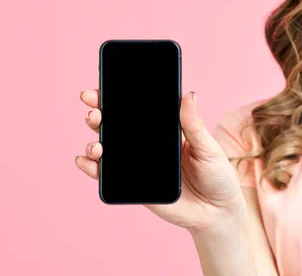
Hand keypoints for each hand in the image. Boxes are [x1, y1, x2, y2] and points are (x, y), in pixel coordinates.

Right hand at [75, 90, 246, 233]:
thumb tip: (188, 94)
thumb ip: (194, 124)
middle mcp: (148, 145)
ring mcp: (139, 164)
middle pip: (117, 125)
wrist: (218, 213)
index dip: (117, 97)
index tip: (100, 88)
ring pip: (108, 149)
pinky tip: (84, 162)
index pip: (137, 109)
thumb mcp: (208, 147)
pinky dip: (92, 168)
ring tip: (96, 144)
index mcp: (165, 130)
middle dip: (99, 115)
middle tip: (94, 112)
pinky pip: (109, 176)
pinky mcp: (135, 186)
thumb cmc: (217, 176)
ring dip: (94, 142)